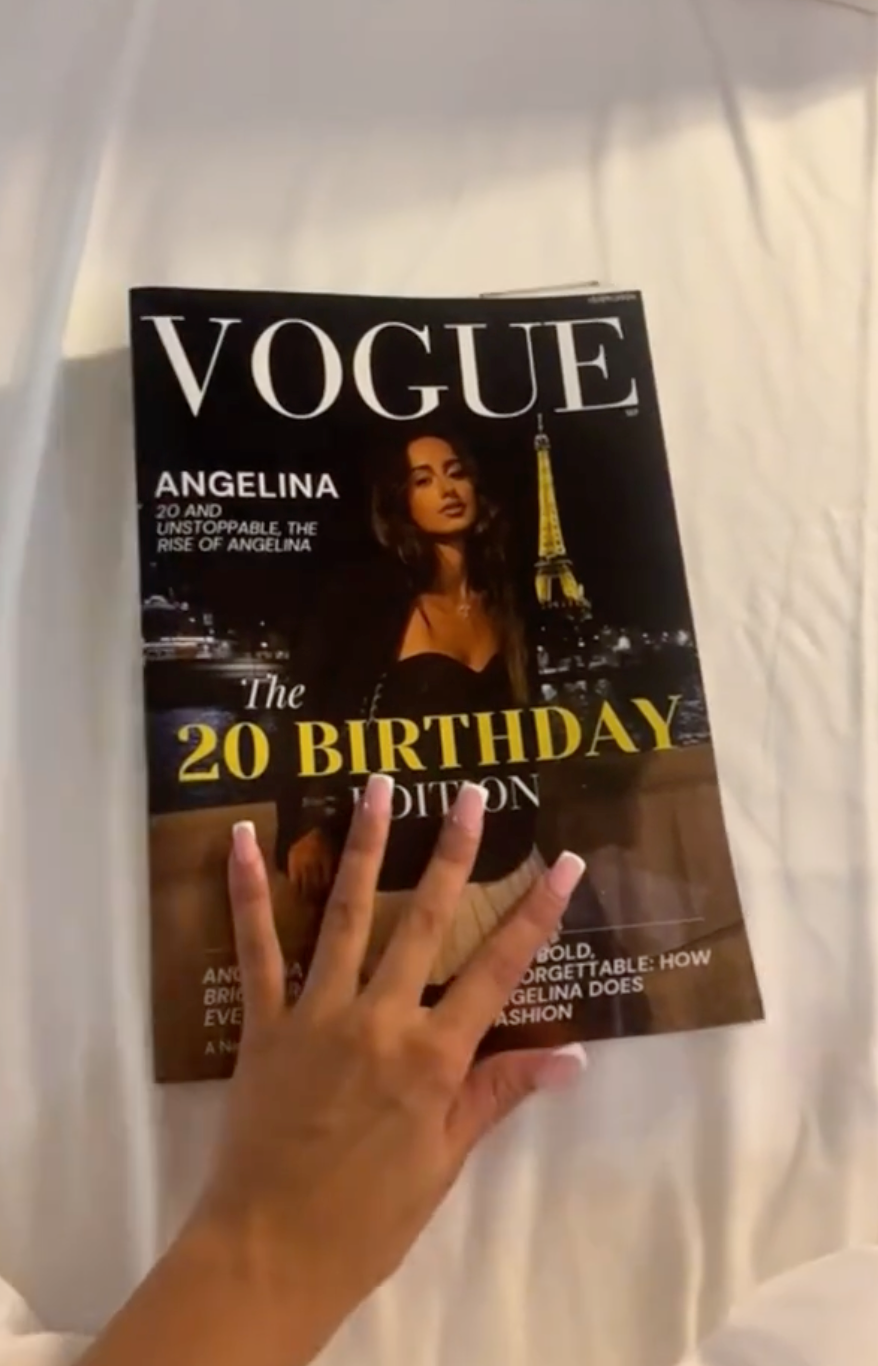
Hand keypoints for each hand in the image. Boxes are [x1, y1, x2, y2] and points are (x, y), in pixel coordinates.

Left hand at [191, 777, 586, 1361]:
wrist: (270, 1252)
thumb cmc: (370, 1217)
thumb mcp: (446, 1162)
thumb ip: (498, 1095)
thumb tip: (573, 1057)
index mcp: (433, 1057)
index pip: (498, 970)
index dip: (535, 914)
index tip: (565, 862)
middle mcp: (380, 1019)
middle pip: (424, 921)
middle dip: (451, 853)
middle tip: (467, 794)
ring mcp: (317, 1014)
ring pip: (345, 914)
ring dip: (363, 846)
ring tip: (376, 786)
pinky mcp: (264, 1023)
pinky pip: (256, 948)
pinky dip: (250, 892)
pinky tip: (246, 839)